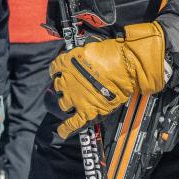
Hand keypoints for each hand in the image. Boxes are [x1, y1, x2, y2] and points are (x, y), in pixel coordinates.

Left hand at [52, 22, 167, 138]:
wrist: (124, 66)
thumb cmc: (111, 53)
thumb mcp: (90, 46)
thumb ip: (81, 54)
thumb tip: (81, 56)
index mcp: (66, 63)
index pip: (55, 68)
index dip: (58, 72)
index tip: (60, 73)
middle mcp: (66, 80)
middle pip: (58, 86)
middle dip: (63, 87)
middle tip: (71, 88)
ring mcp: (75, 97)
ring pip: (63, 103)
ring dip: (66, 103)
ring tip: (71, 104)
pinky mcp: (86, 111)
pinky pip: (72, 123)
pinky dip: (66, 129)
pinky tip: (63, 132)